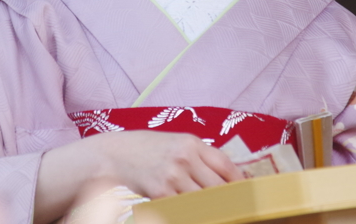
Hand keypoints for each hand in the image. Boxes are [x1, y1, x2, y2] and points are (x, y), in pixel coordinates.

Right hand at [94, 130, 244, 198]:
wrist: (112, 156)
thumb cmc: (144, 149)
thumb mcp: (174, 143)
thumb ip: (197, 156)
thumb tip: (223, 175)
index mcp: (191, 142)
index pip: (225, 164)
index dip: (238, 182)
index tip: (243, 192)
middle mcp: (185, 158)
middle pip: (218, 186)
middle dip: (227, 200)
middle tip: (232, 209)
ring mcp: (173, 176)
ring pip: (204, 201)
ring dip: (210, 210)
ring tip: (212, 212)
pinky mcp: (160, 193)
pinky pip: (184, 209)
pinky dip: (190, 213)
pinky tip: (190, 213)